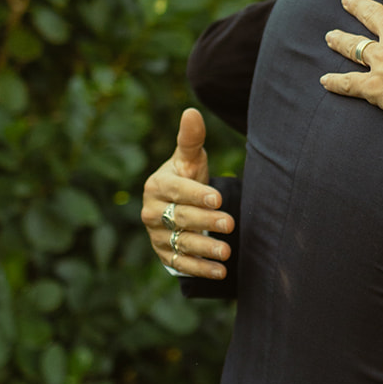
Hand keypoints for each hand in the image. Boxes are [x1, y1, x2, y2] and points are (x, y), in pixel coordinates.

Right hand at [140, 108, 234, 279]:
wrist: (177, 205)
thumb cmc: (187, 177)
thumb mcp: (189, 159)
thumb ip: (190, 139)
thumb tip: (192, 111)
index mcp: (157, 186)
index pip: (177, 190)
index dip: (197, 195)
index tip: (219, 198)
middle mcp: (152, 212)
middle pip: (181, 218)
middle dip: (205, 222)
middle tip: (230, 224)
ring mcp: (156, 235)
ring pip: (181, 243)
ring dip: (204, 249)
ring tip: (227, 252)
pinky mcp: (163, 254)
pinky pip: (180, 263)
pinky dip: (200, 269)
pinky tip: (220, 272)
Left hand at [320, 0, 382, 120]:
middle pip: (369, 15)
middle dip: (357, 5)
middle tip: (347, 0)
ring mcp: (381, 60)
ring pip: (354, 46)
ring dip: (341, 39)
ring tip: (330, 35)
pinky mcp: (375, 86)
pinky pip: (350, 83)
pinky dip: (336, 82)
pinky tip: (325, 80)